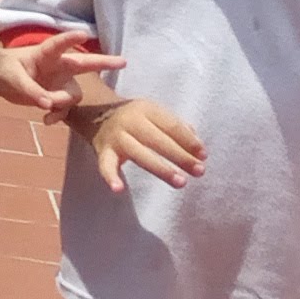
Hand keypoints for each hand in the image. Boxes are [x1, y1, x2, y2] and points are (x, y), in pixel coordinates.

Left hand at [6, 25, 124, 116]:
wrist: (1, 80)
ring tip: (45, 107)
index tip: (83, 34)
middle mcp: (57, 66)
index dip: (70, 39)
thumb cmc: (5, 70)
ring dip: (62, 103)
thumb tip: (48, 104)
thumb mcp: (12, 78)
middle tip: (123, 62)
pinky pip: (64, 109)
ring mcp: (60, 82)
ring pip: (73, 95)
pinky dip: (57, 116)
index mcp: (44, 54)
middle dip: (103, 62)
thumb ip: (30, 90)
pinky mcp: (56, 97)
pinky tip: (46, 121)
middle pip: (84, 63)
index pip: (58, 44)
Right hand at [75, 94, 206, 191]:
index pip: (171, 125)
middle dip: (180, 156)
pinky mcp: (103, 151)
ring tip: (180, 182)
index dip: (189, 140)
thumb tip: (197, 147)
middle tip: (199, 171)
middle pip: (157, 140)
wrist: (96, 113)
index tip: (203, 156)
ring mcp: (116, 136)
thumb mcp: (156, 114)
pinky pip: (105, 165)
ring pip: (139, 153)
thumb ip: (177, 127)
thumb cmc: (137, 118)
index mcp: (146, 109)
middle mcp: (130, 121)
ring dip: (161, 169)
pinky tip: (118, 189)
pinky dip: (110, 176)